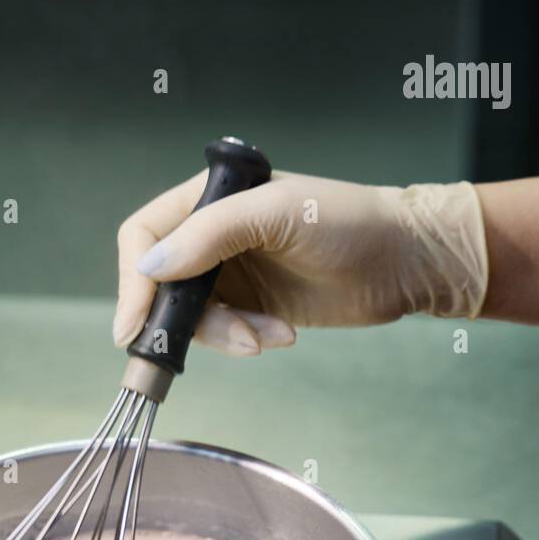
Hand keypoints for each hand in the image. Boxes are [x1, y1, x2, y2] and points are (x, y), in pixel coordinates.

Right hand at [114, 170, 487, 355]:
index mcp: (209, 198)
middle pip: (163, 286)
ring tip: (264, 338)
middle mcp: (212, 236)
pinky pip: (224, 336)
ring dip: (223, 336)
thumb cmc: (347, 221)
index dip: (135, 279)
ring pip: (193, 319)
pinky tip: (281, 336)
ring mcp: (231, 276)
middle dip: (186, 320)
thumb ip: (211, 234)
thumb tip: (152, 265)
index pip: (145, 236)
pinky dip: (244, 341)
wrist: (403, 262)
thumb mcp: (276, 215)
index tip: (136, 322)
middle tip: (218, 339)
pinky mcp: (251, 309)